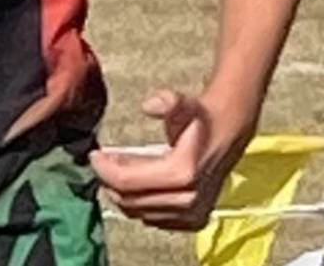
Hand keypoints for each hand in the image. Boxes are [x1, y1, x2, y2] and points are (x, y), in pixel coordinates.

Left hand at [90, 89, 254, 230]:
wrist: (228, 132)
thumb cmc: (201, 118)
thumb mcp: (183, 103)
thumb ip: (167, 101)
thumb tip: (149, 105)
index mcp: (182, 173)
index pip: (127, 182)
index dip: (104, 170)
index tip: (94, 155)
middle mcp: (188, 200)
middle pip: (130, 201)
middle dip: (109, 181)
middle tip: (102, 162)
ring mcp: (192, 215)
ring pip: (140, 213)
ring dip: (122, 194)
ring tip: (116, 170)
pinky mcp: (193, 221)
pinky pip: (154, 220)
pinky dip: (140, 205)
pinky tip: (137, 184)